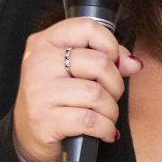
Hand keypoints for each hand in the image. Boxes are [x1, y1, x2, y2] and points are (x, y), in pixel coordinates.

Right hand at [11, 17, 142, 161]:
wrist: (29, 134)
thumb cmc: (57, 97)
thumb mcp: (75, 70)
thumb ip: (105, 59)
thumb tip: (133, 63)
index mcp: (44, 42)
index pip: (87, 27)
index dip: (111, 45)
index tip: (114, 62)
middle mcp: (38, 63)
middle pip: (99, 62)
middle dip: (115, 84)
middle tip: (111, 96)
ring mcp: (38, 92)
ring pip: (96, 94)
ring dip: (111, 110)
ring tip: (106, 116)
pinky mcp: (44, 121)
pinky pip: (90, 120)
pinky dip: (105, 128)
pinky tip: (104, 131)